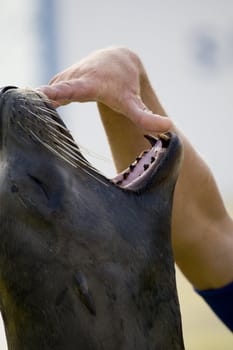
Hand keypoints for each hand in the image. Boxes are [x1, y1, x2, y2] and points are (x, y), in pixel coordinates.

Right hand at [38, 47, 171, 131]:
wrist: (115, 61)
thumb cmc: (123, 84)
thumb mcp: (133, 101)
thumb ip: (147, 117)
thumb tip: (169, 127)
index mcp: (89, 84)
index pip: (69, 89)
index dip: (55, 94)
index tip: (40, 96)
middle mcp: (72, 79)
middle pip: (51, 91)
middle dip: (39, 100)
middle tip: (27, 108)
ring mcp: (63, 79)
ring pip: (46, 95)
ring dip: (38, 106)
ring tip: (29, 114)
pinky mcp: (58, 83)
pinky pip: (47, 96)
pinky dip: (42, 105)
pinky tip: (38, 115)